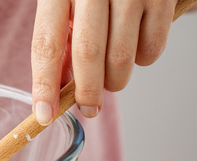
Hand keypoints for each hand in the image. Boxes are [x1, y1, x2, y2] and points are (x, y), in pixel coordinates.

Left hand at [31, 0, 177, 124]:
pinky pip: (151, 49)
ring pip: (121, 57)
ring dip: (115, 80)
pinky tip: (135, 47)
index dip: (44, 84)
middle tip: (89, 108)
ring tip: (112, 75)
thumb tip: (59, 88)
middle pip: (87, 54)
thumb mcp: (68, 2)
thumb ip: (63, 38)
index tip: (44, 114)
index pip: (46, 44)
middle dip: (87, 91)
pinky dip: (142, 60)